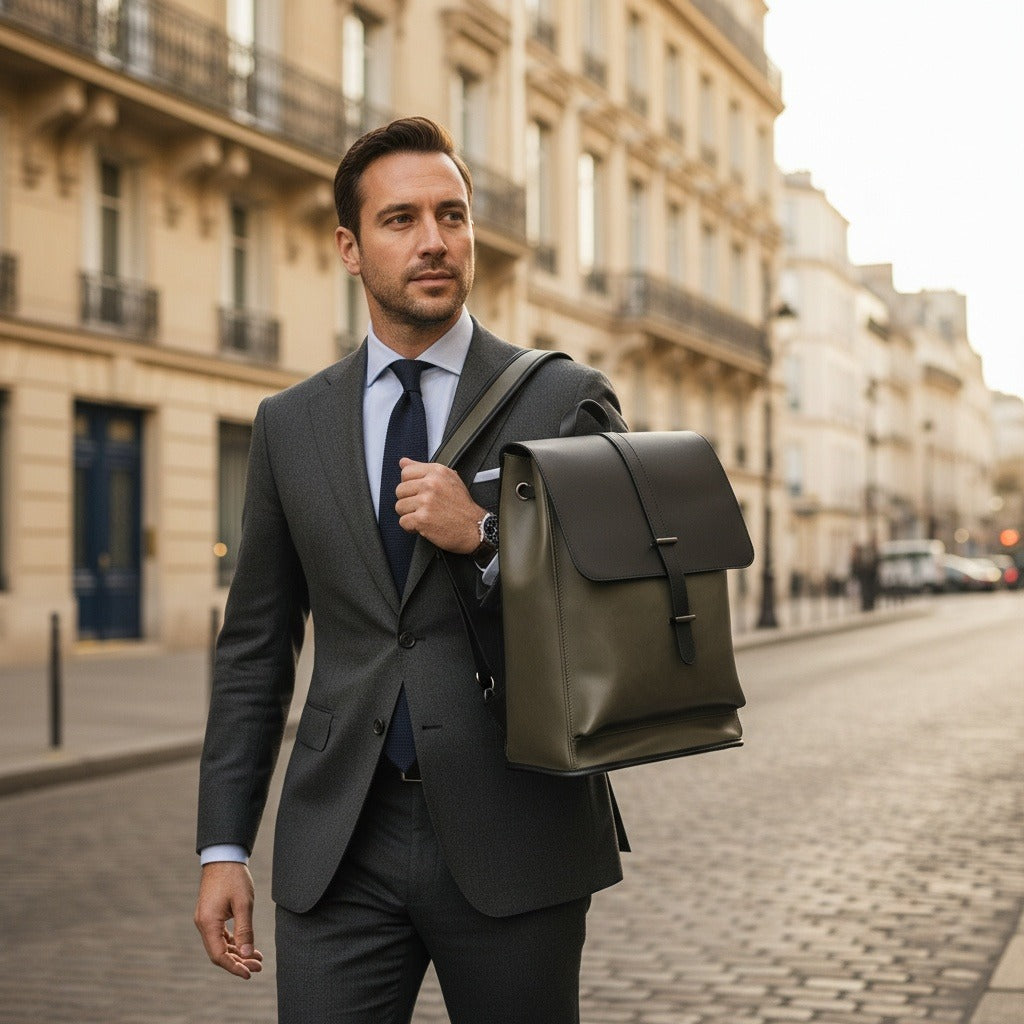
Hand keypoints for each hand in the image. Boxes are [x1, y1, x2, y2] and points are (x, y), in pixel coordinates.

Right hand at [194, 862, 262, 979]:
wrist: (223, 857)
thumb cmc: (234, 877)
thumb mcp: (243, 904)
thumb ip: (245, 930)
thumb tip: (248, 954)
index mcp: (208, 923)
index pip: (218, 956)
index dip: (234, 967)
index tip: (250, 973)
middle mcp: (203, 924)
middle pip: (219, 953)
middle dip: (239, 961)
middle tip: (258, 966)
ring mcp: (206, 920)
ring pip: (220, 945)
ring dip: (237, 953)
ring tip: (257, 958)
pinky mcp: (210, 915)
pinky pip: (220, 935)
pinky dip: (233, 942)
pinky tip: (247, 946)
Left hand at [394, 459, 483, 553]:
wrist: (474, 527)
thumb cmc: (462, 506)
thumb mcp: (448, 479)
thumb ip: (423, 468)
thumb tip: (403, 462)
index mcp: (437, 472)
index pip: (406, 472)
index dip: (409, 485)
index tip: (419, 492)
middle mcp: (431, 484)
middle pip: (400, 490)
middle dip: (409, 501)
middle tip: (423, 507)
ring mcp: (426, 502)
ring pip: (399, 506)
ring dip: (409, 514)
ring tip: (425, 515)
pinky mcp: (422, 519)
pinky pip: (403, 522)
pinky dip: (411, 527)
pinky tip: (424, 525)